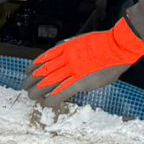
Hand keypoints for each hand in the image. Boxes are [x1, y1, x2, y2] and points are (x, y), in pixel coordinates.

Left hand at [26, 19, 143, 102]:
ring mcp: (73, 70)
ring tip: (31, 96)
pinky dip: (53, 99)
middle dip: (32, 80)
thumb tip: (60, 48)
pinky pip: (63, 92)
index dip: (33, 66)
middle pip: (43, 71)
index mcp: (66, 48)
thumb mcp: (81, 40)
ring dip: (38, 91)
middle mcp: (66, 59)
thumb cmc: (104, 43)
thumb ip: (70, 46)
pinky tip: (47, 103)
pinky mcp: (81, 81)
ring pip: (49, 82)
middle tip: (25, 86)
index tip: (28, 71)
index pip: (43, 59)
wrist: (118, 46)